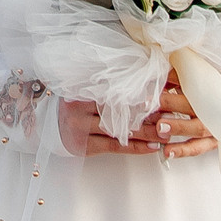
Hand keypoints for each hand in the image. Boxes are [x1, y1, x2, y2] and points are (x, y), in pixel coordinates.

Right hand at [60, 83, 220, 159]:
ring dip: (147, 131)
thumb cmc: (75, 103)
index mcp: (82, 86)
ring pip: (120, 129)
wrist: (47, 125)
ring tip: (168, 131)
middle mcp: (79, 105)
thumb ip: (109, 82)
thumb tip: (146, 73)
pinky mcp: (84, 145)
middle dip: (148, 111)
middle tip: (172, 110)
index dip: (141, 89)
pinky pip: (115, 146)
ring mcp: (80, 126)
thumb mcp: (86, 88)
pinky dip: (136, 147)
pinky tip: (153, 146)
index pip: (116, 87)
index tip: (163, 89)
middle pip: (120, 108)